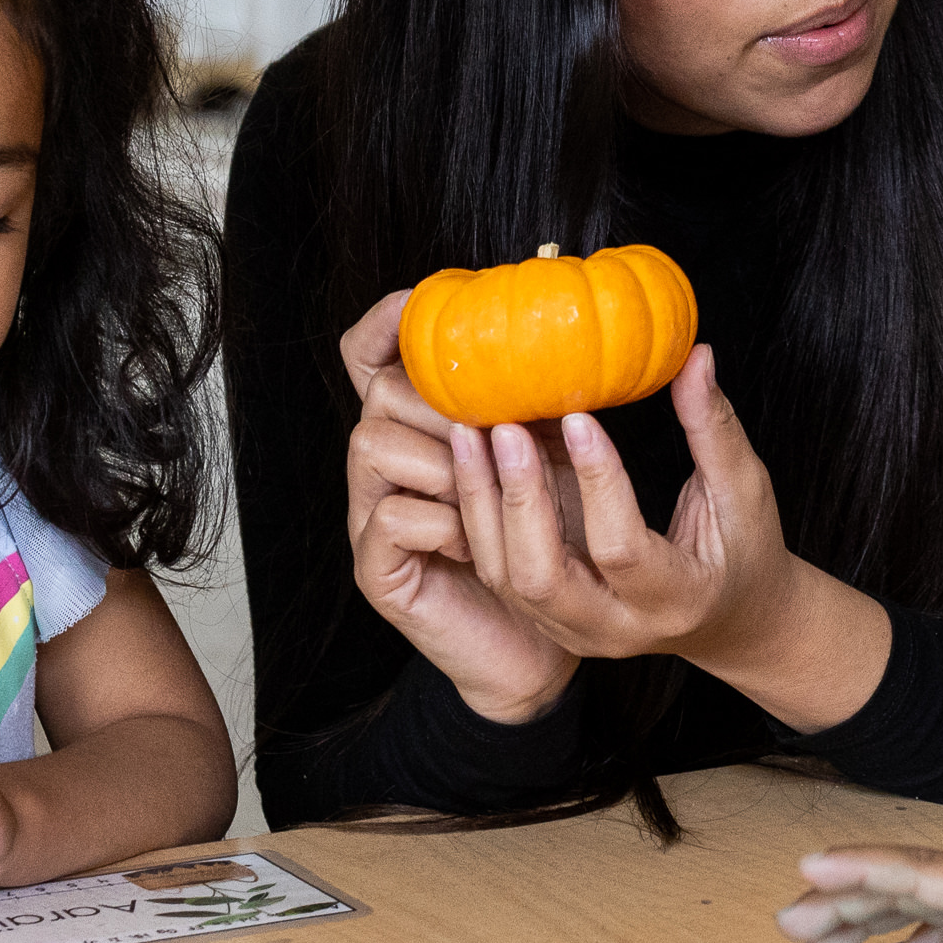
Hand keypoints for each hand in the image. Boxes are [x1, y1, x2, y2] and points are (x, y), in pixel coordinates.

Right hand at [338, 292, 579, 727]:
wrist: (543, 643)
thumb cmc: (554, 546)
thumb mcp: (554, 457)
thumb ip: (539, 402)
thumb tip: (572, 342)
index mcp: (419, 428)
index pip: (370, 355)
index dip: (387, 322)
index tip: (427, 299)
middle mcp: (386, 466)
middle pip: (377, 392)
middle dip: (439, 395)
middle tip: (502, 418)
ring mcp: (373, 517)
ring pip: (371, 445)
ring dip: (442, 454)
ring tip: (495, 475)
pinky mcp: (379, 571)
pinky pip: (389, 519)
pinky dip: (439, 518)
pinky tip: (477, 536)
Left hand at [456, 345, 806, 670]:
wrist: (730, 620)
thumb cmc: (744, 551)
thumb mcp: (743, 493)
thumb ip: (714, 429)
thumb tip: (695, 356)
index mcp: (674, 599)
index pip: (621, 547)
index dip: (597, 482)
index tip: (577, 417)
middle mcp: (616, 627)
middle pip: (543, 579)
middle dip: (520, 500)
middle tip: (505, 428)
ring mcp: (575, 631)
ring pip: (507, 579)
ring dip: (484, 505)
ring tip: (471, 433)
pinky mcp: (549, 622)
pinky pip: (499, 575)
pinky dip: (480, 517)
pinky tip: (470, 461)